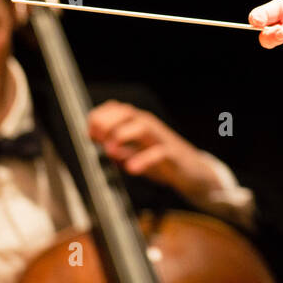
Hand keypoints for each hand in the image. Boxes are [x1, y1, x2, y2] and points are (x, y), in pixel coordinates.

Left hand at [87, 100, 218, 200]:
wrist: (193, 172)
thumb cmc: (162, 161)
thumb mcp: (136, 153)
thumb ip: (119, 148)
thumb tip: (100, 144)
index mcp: (139, 124)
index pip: (117, 110)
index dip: (99, 118)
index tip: (89, 133)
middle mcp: (150, 127)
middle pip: (127, 112)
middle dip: (108, 121)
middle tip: (96, 138)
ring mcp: (162, 139)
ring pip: (143, 126)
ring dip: (123, 134)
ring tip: (111, 150)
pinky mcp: (173, 155)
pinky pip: (159, 152)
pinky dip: (144, 159)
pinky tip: (132, 168)